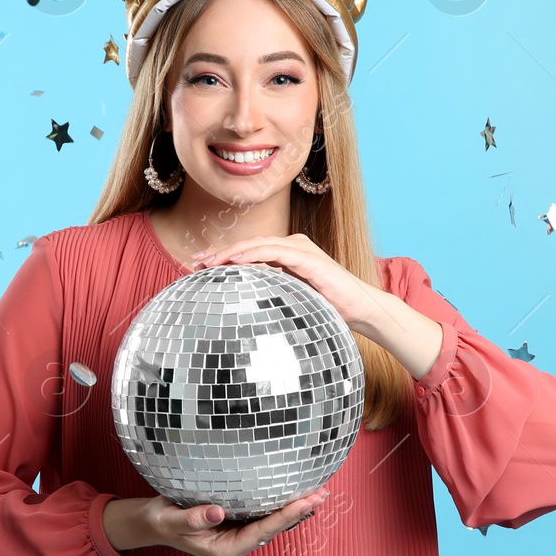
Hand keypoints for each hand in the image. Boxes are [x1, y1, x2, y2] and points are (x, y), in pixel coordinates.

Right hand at [140, 490, 330, 555]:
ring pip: (273, 523)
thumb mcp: (172, 520)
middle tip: (322, 492)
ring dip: (295, 508)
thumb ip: (194, 518)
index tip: (307, 502)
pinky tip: (296, 494)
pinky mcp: (238, 525)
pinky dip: (281, 505)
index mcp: (226, 551)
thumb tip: (219, 512)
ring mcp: (239, 537)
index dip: (286, 516)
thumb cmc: (162, 522)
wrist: (154, 523)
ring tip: (319, 492)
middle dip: (299, 511)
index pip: (262, 532)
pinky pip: (264, 516)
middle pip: (275, 529)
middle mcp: (238, 546)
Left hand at [190, 233, 386, 333]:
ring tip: (209, 261)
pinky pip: (276, 252)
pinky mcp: (308, 258)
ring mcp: (301, 249)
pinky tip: (236, 260)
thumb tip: (242, 307)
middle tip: (194, 263)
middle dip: (220, 254)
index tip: (199, 268)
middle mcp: (292, 246)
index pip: (249, 253)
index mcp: (287, 254)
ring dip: (231, 252)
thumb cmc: (328, 307)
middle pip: (248, 246)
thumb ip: (270, 294)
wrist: (360, 309)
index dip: (223, 258)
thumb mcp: (292, 300)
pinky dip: (254, 254)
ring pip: (258, 245)